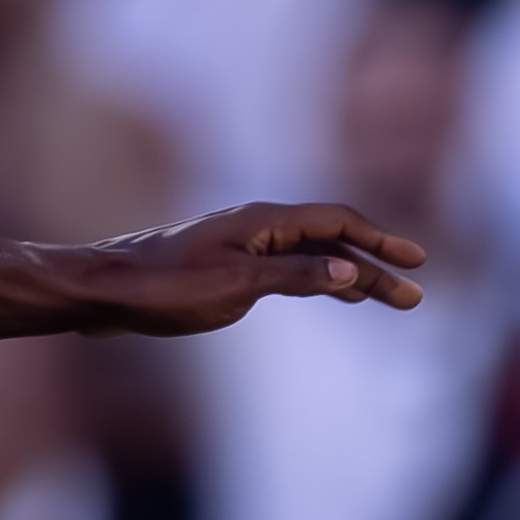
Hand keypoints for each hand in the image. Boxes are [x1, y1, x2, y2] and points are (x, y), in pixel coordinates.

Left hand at [74, 202, 425, 336]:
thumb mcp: (236, 286)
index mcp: (263, 221)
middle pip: (330, 241)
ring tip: (384, 298)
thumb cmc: (164, 287)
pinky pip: (288, 268)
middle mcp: (257, 226)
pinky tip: (332, 293)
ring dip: (349, 276)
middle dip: (373, 267)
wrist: (105, 291)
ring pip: (310, 256)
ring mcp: (243, 245)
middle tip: (413, 296)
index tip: (414, 262)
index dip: (379, 241)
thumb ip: (294, 277)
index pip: (337, 222)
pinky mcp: (228, 266)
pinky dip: (317, 280)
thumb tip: (348, 271)